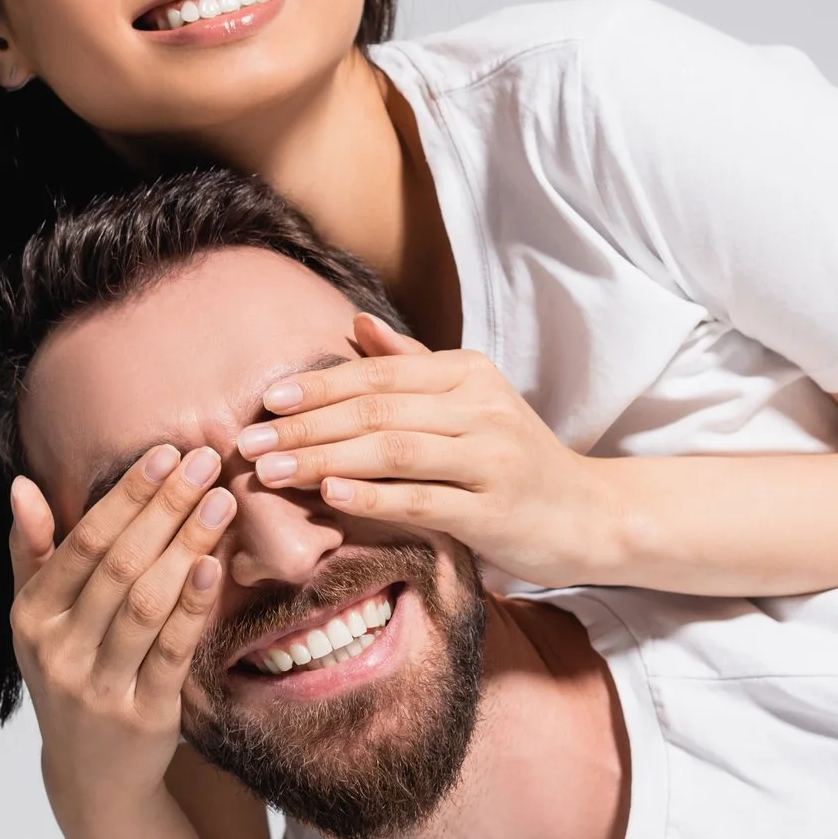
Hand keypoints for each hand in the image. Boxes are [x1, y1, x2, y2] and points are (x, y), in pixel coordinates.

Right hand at [9, 445, 236, 822]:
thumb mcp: (38, 620)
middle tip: (204, 461)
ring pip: (146, 604)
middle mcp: (58, 652)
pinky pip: (172, 652)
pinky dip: (193, 608)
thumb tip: (21, 486)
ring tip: (221, 501)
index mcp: (32, 618)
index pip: (83, 544)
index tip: (166, 453)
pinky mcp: (143, 716)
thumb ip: (32, 553)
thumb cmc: (70, 675)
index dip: (127, 496)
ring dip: (185, 545)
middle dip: (165, 508)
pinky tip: (214, 566)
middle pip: (119, 566)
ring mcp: (99, 687)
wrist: (91, 775)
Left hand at [234, 315, 625, 586]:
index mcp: (467, 374)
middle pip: (377, 410)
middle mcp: (481, 408)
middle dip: (305, 425)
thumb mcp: (469, 400)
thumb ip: (412, 363)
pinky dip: (373, 495)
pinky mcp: (495, 512)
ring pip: (393, 451)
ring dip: (324, 459)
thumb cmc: (514, 458)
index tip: (266, 401)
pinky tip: (330, 495)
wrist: (590, 515)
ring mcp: (491, 459)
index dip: (319, 386)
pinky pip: (424, 499)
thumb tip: (357, 323)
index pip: (379, 374)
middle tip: (247, 441)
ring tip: (271, 469)